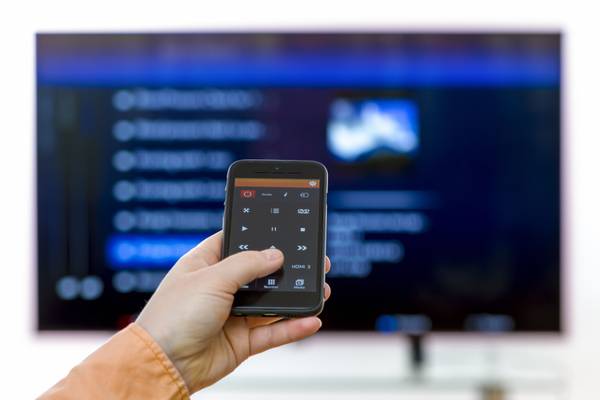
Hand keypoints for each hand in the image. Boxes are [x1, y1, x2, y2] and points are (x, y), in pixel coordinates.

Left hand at [136, 231, 331, 392]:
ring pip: (271, 304)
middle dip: (287, 269)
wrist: (163, 365)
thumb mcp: (211, 278)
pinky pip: (272, 332)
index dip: (258, 236)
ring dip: (296, 298)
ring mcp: (231, 315)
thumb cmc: (172, 317)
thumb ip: (247, 264)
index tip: (284, 229)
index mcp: (205, 264)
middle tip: (312, 262)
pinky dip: (292, 327)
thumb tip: (275, 254)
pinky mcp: (240, 341)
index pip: (236, 243)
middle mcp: (220, 288)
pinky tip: (310, 320)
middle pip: (260, 274)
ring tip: (321, 290)